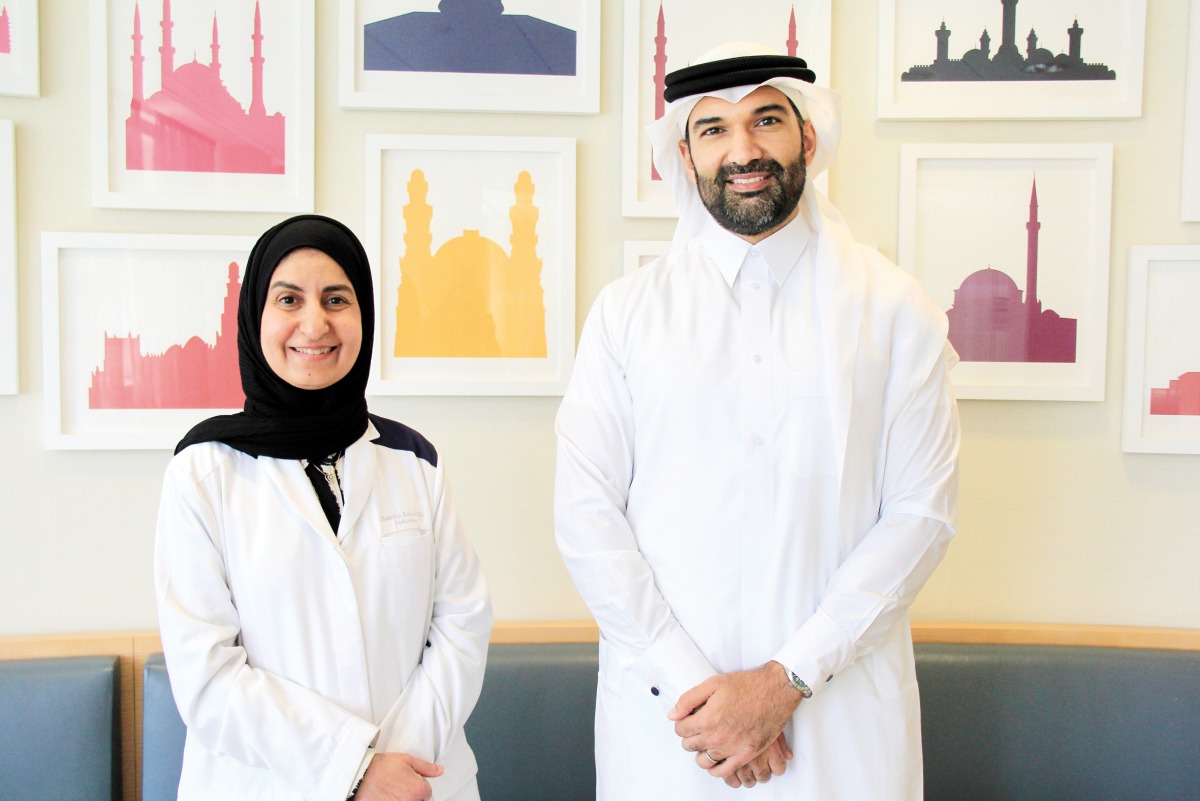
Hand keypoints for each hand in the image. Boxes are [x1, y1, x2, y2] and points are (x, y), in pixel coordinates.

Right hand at [354, 752, 443, 800]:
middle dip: (412, 794)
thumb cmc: (380, 767)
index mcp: (418, 789)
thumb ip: (426, 767)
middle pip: (419, 800)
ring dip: (404, 798)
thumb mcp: (405, 760)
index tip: (407, 780)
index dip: (417, 784)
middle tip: (398, 787)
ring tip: (392, 792)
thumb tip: (440, 770)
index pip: (427, 791)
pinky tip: (388, 797)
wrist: (359, 777)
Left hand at [668, 662, 802, 778]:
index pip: (681, 730)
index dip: (681, 723)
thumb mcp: (713, 684)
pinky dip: (715, 769)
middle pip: (690, 745)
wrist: (775, 691)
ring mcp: (732, 748)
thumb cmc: (747, 685)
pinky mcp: (746, 755)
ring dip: (701, 752)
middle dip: (690, 736)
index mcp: (707, 719)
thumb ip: (689, 699)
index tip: (687, 720)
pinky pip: (723, 772)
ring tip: (706, 742)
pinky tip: (716, 759)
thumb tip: (673, 715)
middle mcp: (718, 737)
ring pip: (704, 761)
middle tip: (697, 728)